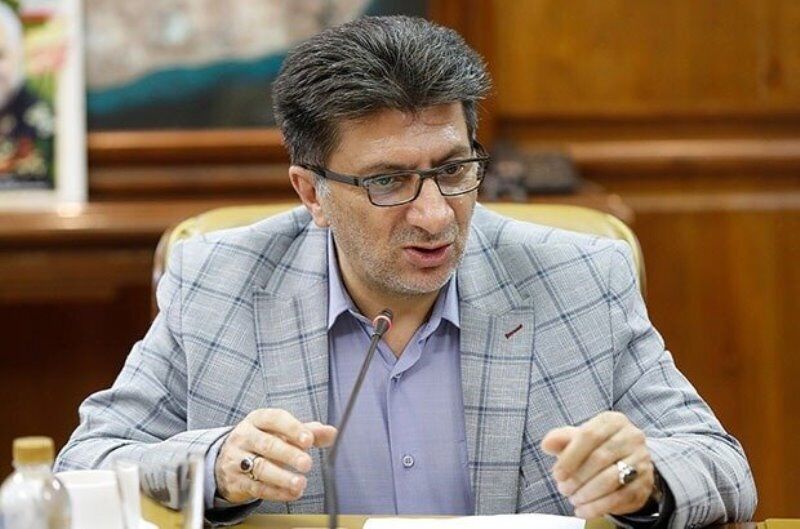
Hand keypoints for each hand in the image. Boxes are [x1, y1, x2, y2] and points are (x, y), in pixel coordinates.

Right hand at [214, 408, 336, 503]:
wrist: (227, 460)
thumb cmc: (262, 441)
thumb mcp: (281, 432)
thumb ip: (307, 432)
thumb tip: (332, 432)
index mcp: (257, 420)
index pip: (274, 419)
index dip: (292, 429)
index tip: (309, 440)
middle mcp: (245, 437)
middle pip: (267, 444)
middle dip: (288, 454)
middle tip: (307, 463)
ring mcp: (237, 459)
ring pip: (261, 467)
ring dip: (282, 477)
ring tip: (300, 483)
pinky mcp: (236, 481)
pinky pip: (257, 487)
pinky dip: (277, 492)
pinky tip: (292, 493)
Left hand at [541, 411, 654, 518]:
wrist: (626, 462)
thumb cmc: (595, 448)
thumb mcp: (577, 439)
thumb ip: (560, 439)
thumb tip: (547, 444)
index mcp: (613, 421)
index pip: (589, 436)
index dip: (570, 457)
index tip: (557, 474)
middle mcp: (632, 437)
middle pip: (600, 458)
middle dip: (577, 477)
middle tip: (563, 489)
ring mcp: (642, 460)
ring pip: (611, 479)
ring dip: (587, 493)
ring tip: (573, 499)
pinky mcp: (645, 483)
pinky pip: (621, 498)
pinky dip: (598, 507)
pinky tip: (583, 510)